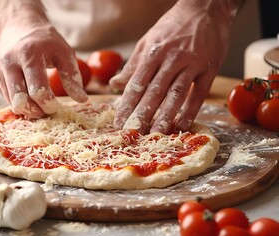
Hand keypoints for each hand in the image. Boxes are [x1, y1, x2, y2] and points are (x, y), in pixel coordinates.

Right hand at [0, 5, 86, 117]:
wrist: (19, 25)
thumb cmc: (45, 41)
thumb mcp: (64, 52)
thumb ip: (73, 76)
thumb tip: (82, 100)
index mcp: (29, 54)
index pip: (38, 91)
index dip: (49, 105)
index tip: (57, 107)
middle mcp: (9, 61)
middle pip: (20, 101)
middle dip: (37, 111)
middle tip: (47, 110)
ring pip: (12, 103)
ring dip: (28, 110)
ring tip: (40, 106)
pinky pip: (7, 98)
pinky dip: (20, 103)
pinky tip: (29, 98)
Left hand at [110, 0, 238, 133]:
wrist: (205, 8)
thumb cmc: (172, 26)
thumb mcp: (147, 41)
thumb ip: (132, 65)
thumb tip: (114, 84)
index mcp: (152, 53)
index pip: (136, 84)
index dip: (127, 104)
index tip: (119, 122)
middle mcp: (170, 59)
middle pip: (154, 92)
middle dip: (142, 114)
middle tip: (134, 133)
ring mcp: (191, 64)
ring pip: (176, 94)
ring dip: (165, 116)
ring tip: (156, 134)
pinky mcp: (209, 68)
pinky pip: (199, 93)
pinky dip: (191, 110)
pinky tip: (183, 125)